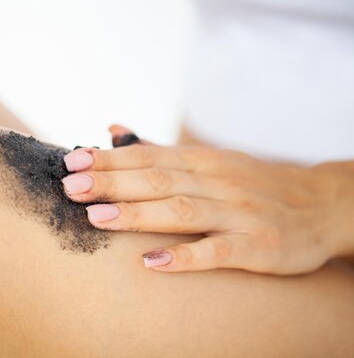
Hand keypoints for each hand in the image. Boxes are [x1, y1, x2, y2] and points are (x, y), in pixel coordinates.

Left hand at [61, 126, 353, 274]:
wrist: (321, 204)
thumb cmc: (252, 184)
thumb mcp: (209, 159)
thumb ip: (158, 149)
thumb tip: (111, 129)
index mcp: (201, 161)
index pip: (147, 157)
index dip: (108, 160)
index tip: (71, 162)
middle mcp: (216, 181)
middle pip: (157, 180)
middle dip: (111, 182)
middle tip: (70, 186)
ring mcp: (236, 213)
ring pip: (181, 210)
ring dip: (138, 213)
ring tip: (97, 217)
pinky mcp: (254, 246)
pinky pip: (217, 251)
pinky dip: (184, 256)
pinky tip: (152, 262)